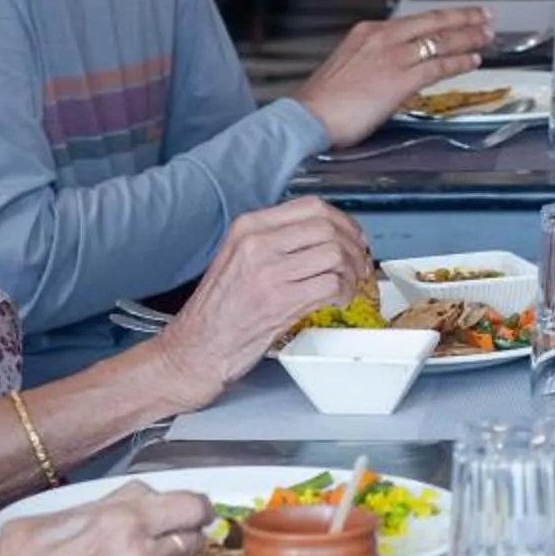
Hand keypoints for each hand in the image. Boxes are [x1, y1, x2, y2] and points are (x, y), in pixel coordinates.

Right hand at [0, 482, 212, 555]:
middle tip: (168, 524)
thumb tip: (145, 496)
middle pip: (196, 536)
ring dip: (172, 551)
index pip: (192, 507)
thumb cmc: (22, 555)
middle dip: (186, 528)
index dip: (195, 503)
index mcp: (123, 522)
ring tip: (142, 546)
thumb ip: (116, 502)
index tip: (189, 502)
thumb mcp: (67, 508)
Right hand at [155, 198, 373, 396]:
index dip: (343, 220)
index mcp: (248, 227)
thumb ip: (274, 241)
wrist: (195, 348)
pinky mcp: (279, 302)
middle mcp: (257, 244)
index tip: (353, 236)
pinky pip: (331, 285)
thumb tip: (323, 236)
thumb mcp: (237, 258)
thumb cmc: (218, 310)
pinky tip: (338, 300)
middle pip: (328, 227)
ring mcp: (268, 272)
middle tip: (359, 263)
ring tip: (349, 285)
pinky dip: (345, 292)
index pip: (311, 206)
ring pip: (335, 254)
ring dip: (352, 272)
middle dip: (354, 246)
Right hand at [295, 6, 493, 144]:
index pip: (413, 21)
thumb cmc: (323, 101)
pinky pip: (437, 66)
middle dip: (462, 19)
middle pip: (431, 22)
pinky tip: (472, 61)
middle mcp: (381, 38)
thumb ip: (373, 61)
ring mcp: (391, 57)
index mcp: (366, 32)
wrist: (307, 116)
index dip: (440, 18)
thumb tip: (393, 66)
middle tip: (484, 16)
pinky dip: (458, 62)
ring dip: (467, 38)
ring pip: (439, 41)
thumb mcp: (348, 66)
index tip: (457, 16)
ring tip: (487, 37)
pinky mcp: (399, 79)